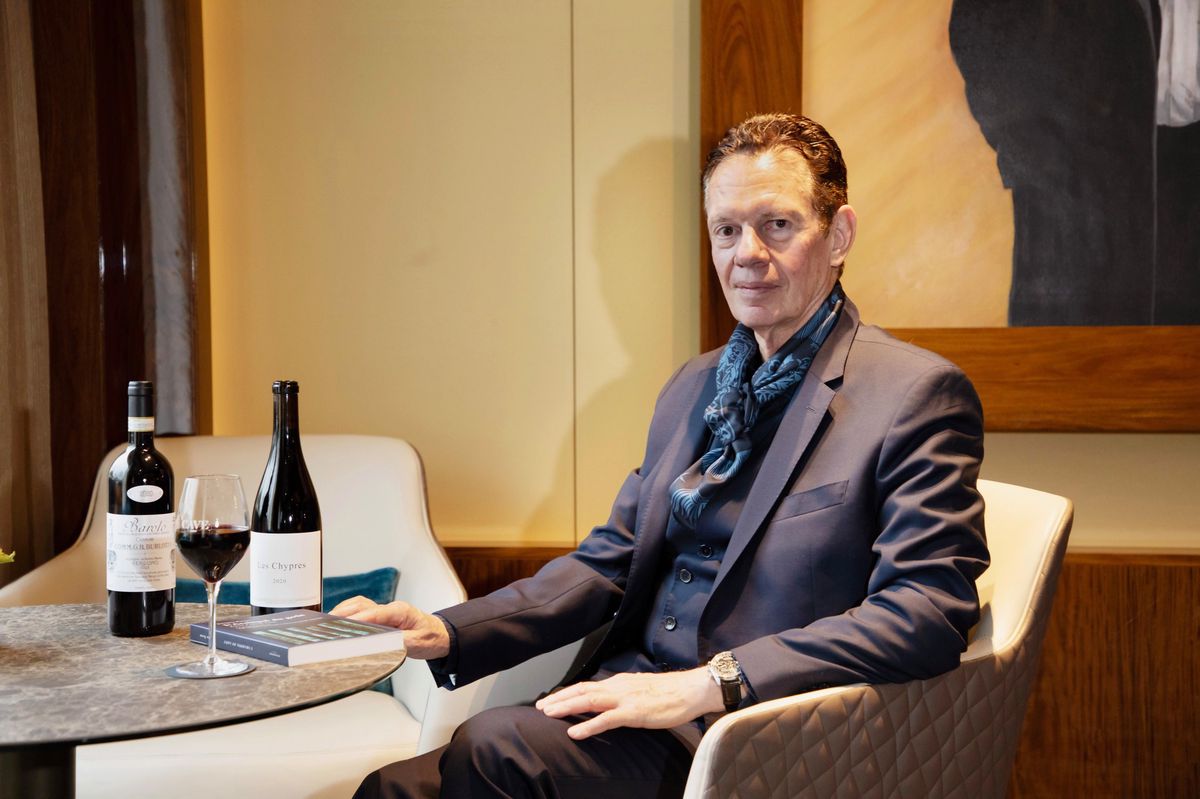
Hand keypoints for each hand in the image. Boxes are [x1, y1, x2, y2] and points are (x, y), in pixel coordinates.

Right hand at [329, 596, 449, 659]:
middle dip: (343, 614)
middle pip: (362, 605)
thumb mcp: (417, 644)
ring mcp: (384, 611)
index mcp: (400, 611)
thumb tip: (380, 644)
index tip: (344, 625)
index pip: (375, 613)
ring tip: (326, 624)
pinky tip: (337, 623)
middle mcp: (390, 608)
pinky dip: (347, 615)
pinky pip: (360, 611)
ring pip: (359, 605)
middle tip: (326, 626)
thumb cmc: (430, 638)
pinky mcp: (380, 616)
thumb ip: (399, 643)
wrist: (440, 635)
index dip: (358, 619)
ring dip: (342, 613)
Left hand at [534, 668, 723, 739]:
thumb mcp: (641, 690)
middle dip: (558, 698)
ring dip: (566, 707)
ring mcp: (624, 699)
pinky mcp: (633, 713)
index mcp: (619, 682)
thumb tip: (611, 699)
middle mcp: (618, 687)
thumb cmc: (671, 692)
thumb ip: (625, 693)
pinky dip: (587, 726)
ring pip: (588, 701)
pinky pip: (605, 720)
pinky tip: (573, 732)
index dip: (567, 692)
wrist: (691, 690)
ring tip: (548, 713)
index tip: (551, 699)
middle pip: (582, 690)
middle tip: (539, 706)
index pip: (587, 685)